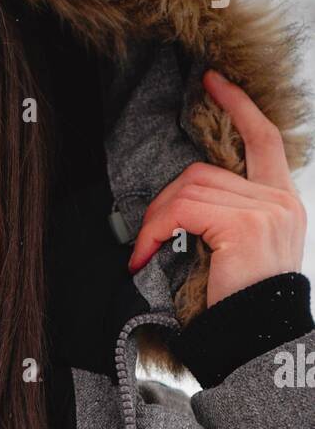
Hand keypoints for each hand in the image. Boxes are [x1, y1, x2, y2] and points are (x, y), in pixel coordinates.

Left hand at [128, 70, 306, 306]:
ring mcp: (265, 210)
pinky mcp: (244, 224)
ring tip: (145, 250)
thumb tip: (183, 207)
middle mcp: (280, 201)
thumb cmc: (242, 311)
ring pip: (191, 187)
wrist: (258, 345)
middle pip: (207, 169)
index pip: (264, 139)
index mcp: (282, 204)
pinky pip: (183, 209)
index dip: (238, 107)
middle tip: (146, 235)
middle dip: (166, 199)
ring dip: (156, 218)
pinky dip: (156, 230)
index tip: (212, 83)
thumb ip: (226, 221)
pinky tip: (146, 255)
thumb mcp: (238, 257)